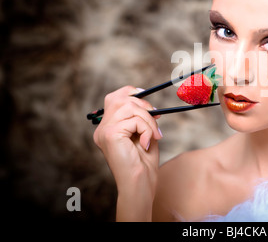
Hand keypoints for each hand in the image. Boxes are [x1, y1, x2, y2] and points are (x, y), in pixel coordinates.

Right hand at [93, 86, 162, 219]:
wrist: (139, 184)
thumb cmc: (143, 163)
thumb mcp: (143, 133)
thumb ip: (141, 117)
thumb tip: (146, 98)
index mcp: (108, 127)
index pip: (115, 97)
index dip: (132, 93)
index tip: (148, 99)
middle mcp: (102, 128)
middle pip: (121, 98)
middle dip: (144, 106)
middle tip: (156, 120)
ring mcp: (104, 130)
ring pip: (130, 107)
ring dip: (148, 120)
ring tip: (153, 136)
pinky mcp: (110, 134)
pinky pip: (134, 120)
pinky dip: (146, 129)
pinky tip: (145, 143)